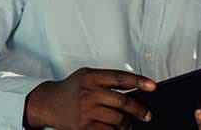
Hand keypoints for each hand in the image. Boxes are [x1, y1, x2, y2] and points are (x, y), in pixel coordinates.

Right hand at [23, 67, 155, 128]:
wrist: (48, 103)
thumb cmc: (70, 89)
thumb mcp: (86, 76)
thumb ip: (106, 79)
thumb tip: (132, 87)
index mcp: (91, 77)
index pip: (120, 78)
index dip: (139, 81)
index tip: (153, 86)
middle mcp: (89, 93)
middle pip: (122, 101)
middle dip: (139, 109)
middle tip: (146, 114)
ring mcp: (86, 111)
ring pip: (118, 119)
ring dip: (127, 123)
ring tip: (129, 124)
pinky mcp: (84, 126)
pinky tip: (117, 129)